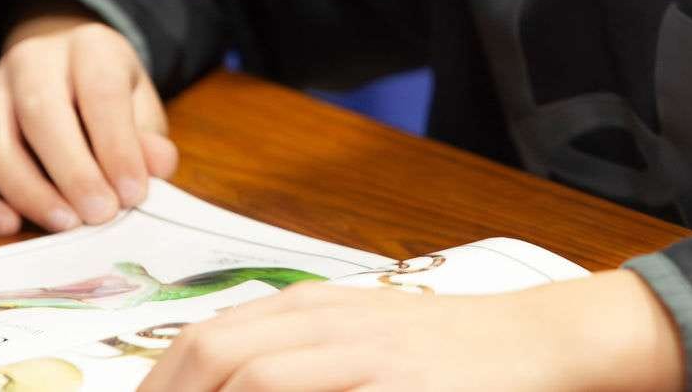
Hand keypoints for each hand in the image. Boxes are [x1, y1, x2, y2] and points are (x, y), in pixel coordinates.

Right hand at [0, 0, 177, 236]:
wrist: (62, 73)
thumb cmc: (107, 100)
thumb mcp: (140, 107)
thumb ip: (148, 138)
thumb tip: (157, 165)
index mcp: (87, 46)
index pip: (99, 89)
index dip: (117, 145)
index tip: (132, 193)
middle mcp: (30, 60)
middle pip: (40, 112)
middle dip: (72, 171)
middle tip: (99, 215)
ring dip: (28, 191)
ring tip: (64, 224)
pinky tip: (7, 225)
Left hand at [136, 268, 685, 391]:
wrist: (533, 341)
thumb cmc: (441, 351)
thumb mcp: (356, 335)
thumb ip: (291, 353)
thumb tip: (215, 377)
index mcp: (307, 309)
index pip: (202, 342)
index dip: (158, 384)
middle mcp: (325, 324)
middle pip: (215, 358)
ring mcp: (360, 357)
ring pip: (256, 380)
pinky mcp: (395, 388)